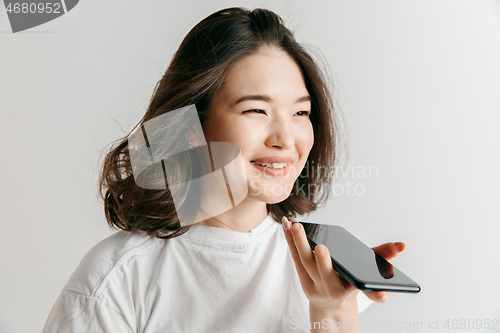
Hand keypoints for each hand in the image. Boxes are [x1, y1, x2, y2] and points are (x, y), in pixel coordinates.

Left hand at [282, 216, 404, 313]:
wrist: (331, 306)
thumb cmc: (351, 284)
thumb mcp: (368, 271)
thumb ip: (383, 257)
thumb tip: (401, 245)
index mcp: (350, 290)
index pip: (358, 288)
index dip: (358, 281)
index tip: (358, 269)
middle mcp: (331, 290)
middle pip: (324, 275)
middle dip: (323, 262)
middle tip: (321, 246)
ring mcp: (314, 285)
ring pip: (304, 264)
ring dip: (299, 243)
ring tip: (295, 225)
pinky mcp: (302, 278)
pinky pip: (295, 257)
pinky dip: (290, 241)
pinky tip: (287, 225)